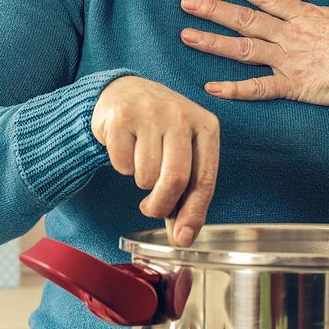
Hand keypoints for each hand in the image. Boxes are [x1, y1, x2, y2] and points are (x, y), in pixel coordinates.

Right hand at [90, 76, 218, 246]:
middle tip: (151, 209)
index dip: (194, 213)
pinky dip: (121, 166)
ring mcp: (150, 113)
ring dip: (140, 182)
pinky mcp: (121, 116)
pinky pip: (121, 164)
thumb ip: (188, 189)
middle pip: (175, 179)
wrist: (125, 91)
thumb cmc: (160, 128)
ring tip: (141, 163)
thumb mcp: (184, 150)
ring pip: (145, 175)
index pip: (204, 179)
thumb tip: (183, 236)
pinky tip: (126, 147)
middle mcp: (180, 115)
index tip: (183, 237)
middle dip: (161, 206)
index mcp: (206, 125)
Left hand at [179, 0, 328, 106]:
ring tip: (185, 36)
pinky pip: (258, 89)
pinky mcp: (293, 87)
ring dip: (213, 42)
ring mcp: (289, 61)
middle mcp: (291, 35)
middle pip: (245, 19)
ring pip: (243, 49)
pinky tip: (210, 87)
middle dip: (213, 10)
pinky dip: (233, 90)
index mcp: (307, 16)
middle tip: (186, 3)